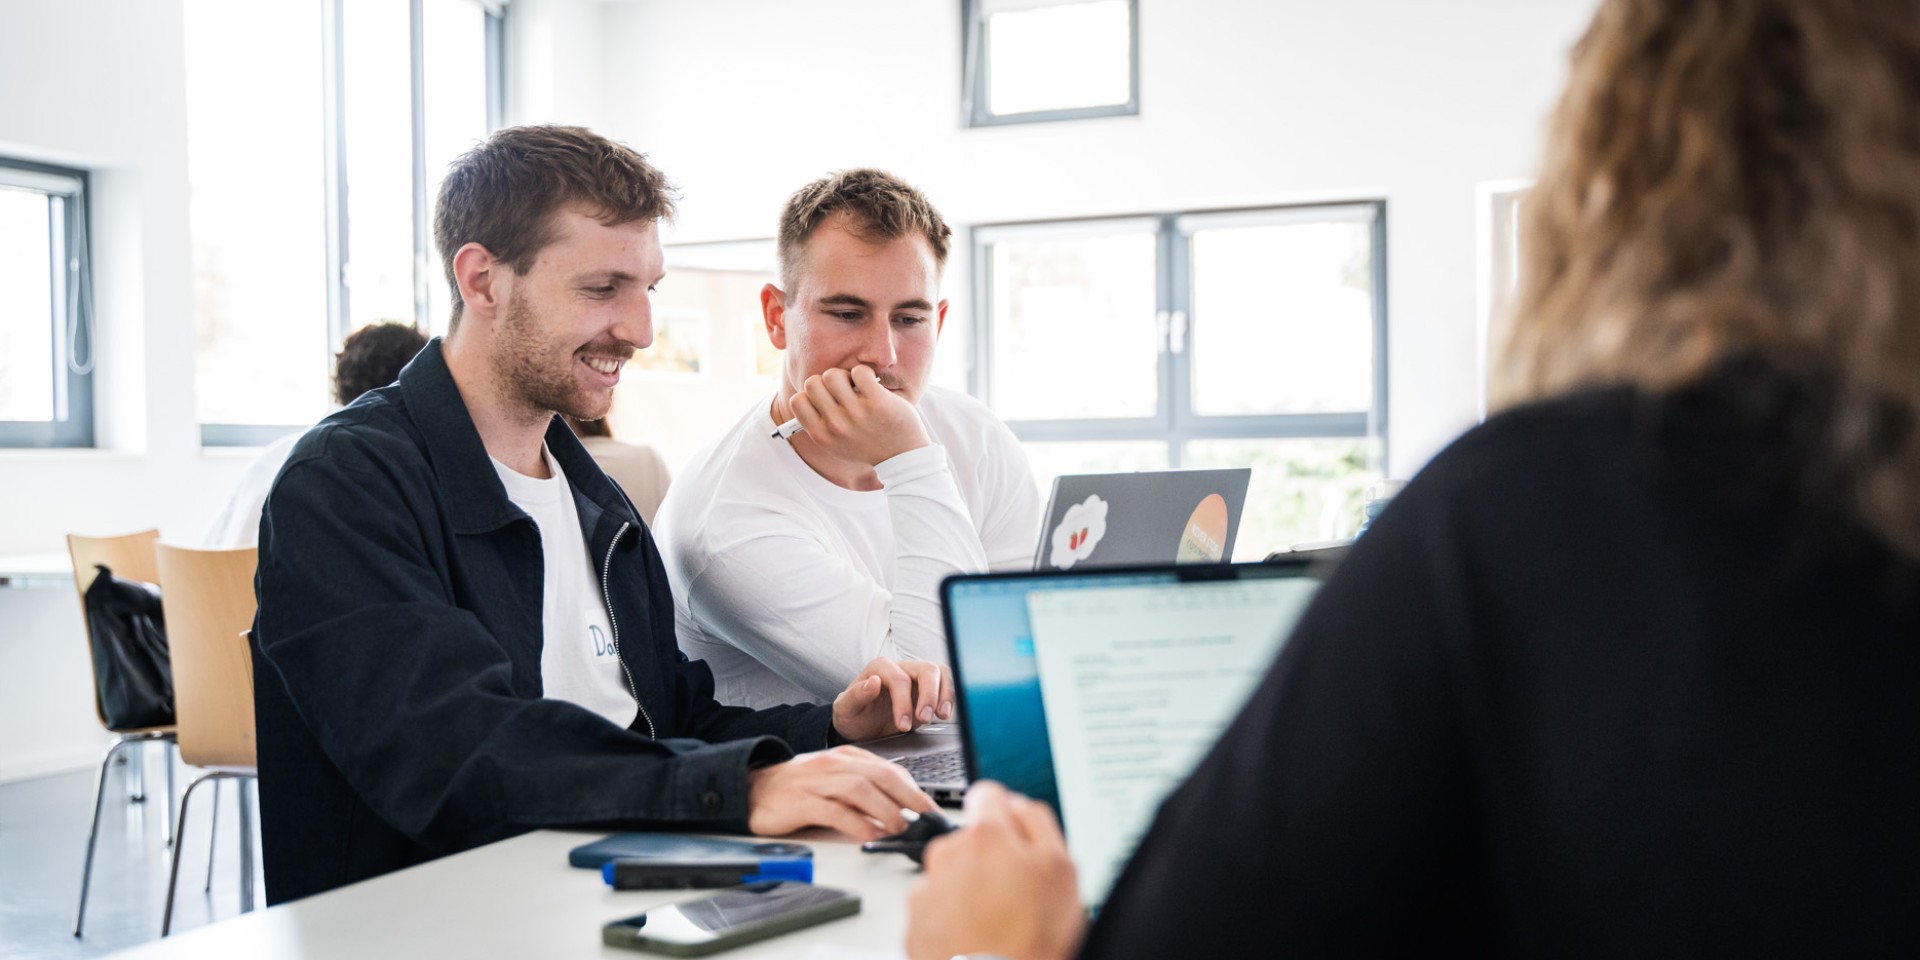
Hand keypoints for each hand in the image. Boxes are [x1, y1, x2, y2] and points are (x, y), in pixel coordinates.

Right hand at [746, 745, 934, 840]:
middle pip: (880, 775)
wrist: (750, 790)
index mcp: (845, 757)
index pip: (889, 768)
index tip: (930, 808)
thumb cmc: (796, 790)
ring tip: (901, 828)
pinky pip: (834, 811)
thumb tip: (899, 809)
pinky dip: (856, 823)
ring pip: (860, 789)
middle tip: (926, 817)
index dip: (914, 788)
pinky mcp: (801, 801)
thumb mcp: (834, 781)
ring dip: (886, 810)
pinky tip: (869, 834)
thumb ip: (863, 790)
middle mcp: (833, 764)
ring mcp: (816, 781)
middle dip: (909, 797)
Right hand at [787, 365, 930, 465]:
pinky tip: (872, 385)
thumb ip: (818, 425)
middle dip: (827, 382)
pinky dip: (865, 373)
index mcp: (822, 436)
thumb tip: (802, 397)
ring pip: (832, 374)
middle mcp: (836, 425)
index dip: (810, 395)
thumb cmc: (867, 445)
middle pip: (813, 382)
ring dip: (845, 376)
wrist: (903, 456)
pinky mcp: (877, 401)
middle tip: (843, 391)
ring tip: (857, 387)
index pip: (797, 401)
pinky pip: (859, 371)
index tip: (826, 400)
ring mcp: (856, 413)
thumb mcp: (836, 445)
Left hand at [832, 657, 953, 741]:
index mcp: (880, 668)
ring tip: (941, 716)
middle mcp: (901, 668)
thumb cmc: (853, 715)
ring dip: (944, 694)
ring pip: (940, 673)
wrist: (861, 727)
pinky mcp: (927, 690)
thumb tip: (873, 682)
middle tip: (925, 719)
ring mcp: (916, 678)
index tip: (902, 725)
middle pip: (926, 669)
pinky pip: (946, 685)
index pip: (899, 679)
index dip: (904, 702)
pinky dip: (949, 698)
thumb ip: (857, 695)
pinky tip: (944, 714)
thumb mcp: (846, 709)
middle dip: (929, 695)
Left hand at [906, 781, 1084, 959]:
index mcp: (986, 835)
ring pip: (950, 873)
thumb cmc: (1032, 937)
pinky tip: (974, 935)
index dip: (1005, 815)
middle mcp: (948, 854)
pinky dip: (950, 918)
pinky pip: (934, 908)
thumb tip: (1017, 803)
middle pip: (968, 839)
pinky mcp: (915, 923)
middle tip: (1012, 892)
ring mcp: (927, 890)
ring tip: (994, 921)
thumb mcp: (1062, 868)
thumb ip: (1037, 821)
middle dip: (987, 857)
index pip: (988, 794)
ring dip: (967, 888)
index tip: (1013, 837)